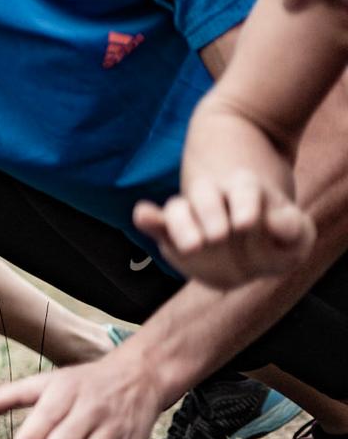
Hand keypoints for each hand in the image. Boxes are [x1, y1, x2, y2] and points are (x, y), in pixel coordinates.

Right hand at [132, 171, 313, 289]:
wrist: (251, 248)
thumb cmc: (275, 239)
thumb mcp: (296, 236)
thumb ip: (293, 230)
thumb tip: (278, 224)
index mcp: (246, 192)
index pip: (244, 190)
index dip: (245, 205)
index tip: (246, 224)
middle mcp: (215, 198)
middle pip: (206, 195)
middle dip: (209, 213)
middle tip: (217, 237)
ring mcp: (191, 216)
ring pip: (178, 208)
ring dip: (181, 224)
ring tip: (192, 246)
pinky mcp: (172, 234)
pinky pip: (156, 223)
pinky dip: (149, 219)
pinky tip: (144, 215)